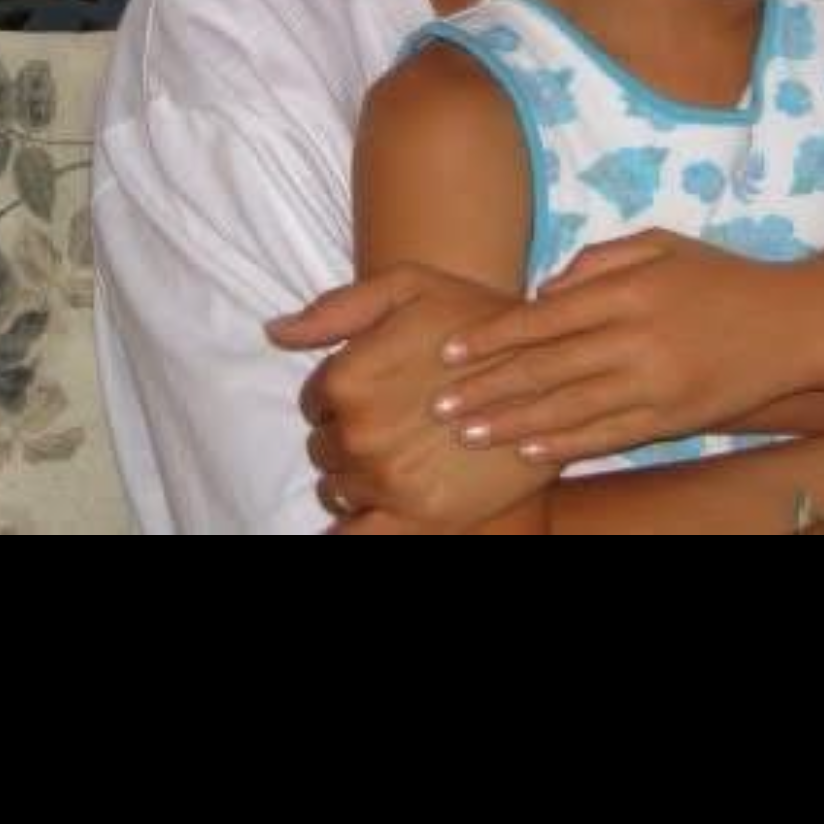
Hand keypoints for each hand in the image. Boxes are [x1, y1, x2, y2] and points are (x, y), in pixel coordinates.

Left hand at [268, 268, 554, 527]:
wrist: (548, 369)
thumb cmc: (473, 316)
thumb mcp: (408, 286)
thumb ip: (336, 309)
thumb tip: (275, 332)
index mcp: (347, 378)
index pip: (314, 401)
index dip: (340, 394)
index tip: (373, 388)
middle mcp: (358, 433)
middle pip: (323, 447)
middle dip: (347, 434)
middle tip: (390, 420)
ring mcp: (386, 480)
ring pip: (337, 490)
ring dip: (354, 477)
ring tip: (394, 457)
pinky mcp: (420, 517)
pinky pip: (359, 537)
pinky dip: (354, 528)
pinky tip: (368, 511)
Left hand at [427, 233, 812, 465]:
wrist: (797, 324)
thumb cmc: (722, 277)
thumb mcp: (662, 245)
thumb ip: (599, 260)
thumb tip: (543, 290)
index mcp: (630, 289)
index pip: (544, 317)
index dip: (492, 337)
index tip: (450, 351)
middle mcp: (637, 338)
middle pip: (545, 368)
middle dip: (486, 388)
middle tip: (439, 404)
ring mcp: (656, 384)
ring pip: (568, 409)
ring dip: (511, 423)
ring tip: (467, 433)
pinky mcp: (673, 418)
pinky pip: (607, 435)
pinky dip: (564, 443)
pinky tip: (527, 450)